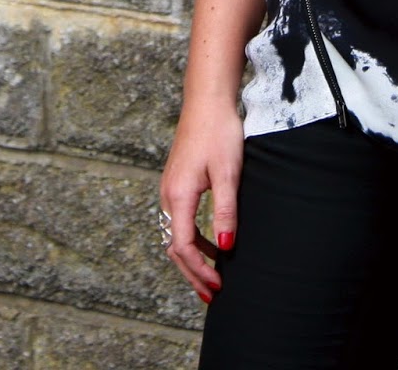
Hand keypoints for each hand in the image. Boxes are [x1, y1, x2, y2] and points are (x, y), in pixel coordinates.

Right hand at [160, 100, 243, 302]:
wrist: (207, 101)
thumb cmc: (219, 132)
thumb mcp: (228, 173)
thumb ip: (225, 212)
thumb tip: (226, 249)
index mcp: (178, 195)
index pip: (183, 247)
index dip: (199, 271)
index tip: (218, 286)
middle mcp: (168, 195)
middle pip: (174, 247)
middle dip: (193, 273)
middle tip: (213, 295)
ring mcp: (170, 189)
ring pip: (176, 235)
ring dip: (193, 259)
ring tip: (214, 276)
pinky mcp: (177, 183)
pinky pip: (180, 221)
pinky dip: (193, 240)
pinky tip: (213, 244)